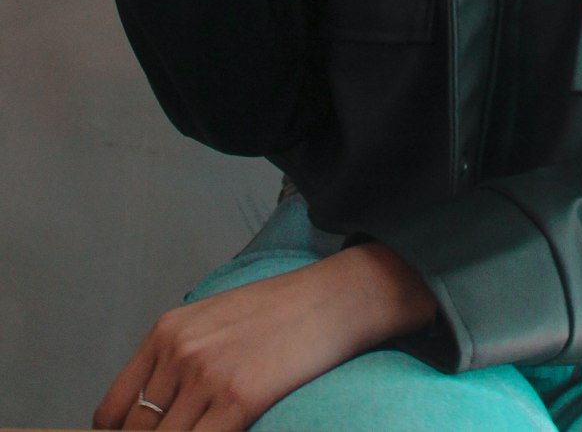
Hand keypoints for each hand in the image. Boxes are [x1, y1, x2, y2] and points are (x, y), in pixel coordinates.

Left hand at [92, 244, 437, 430]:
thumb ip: (177, 360)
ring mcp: (207, 376)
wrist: (331, 299)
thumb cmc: (278, 312)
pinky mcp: (237, 399)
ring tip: (207, 430)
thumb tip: (153, 413)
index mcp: (167, 331)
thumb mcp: (213, 320)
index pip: (112, 409)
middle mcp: (179, 351)